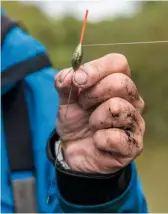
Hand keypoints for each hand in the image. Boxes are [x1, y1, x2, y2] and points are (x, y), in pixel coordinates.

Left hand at [55, 54, 144, 173]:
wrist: (74, 149)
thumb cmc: (75, 120)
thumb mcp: (66, 99)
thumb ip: (65, 83)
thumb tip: (70, 76)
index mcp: (118, 84)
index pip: (118, 63)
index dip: (96, 69)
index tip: (77, 81)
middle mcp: (132, 101)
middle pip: (121, 82)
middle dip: (92, 94)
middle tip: (83, 105)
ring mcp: (135, 123)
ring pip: (118, 108)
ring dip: (95, 119)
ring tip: (91, 125)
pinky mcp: (133, 146)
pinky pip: (116, 137)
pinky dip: (99, 140)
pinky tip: (97, 142)